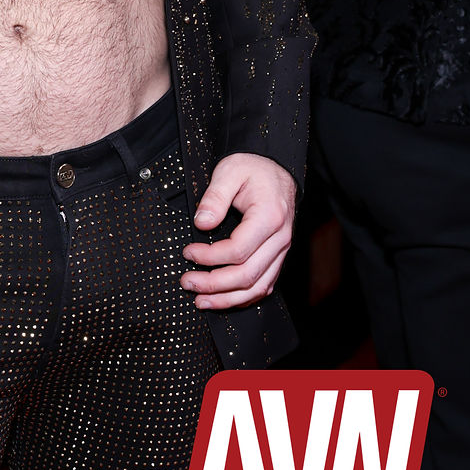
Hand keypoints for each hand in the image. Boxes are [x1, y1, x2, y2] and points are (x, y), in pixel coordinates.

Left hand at [180, 153, 295, 310]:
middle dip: (214, 285)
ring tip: (201, 301)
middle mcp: (280, 238)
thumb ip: (215, 197)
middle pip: (247, 275)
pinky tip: (224, 299)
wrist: (275, 169)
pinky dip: (244, 297)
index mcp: (269, 217)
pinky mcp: (277, 256)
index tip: (188, 252)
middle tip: (187, 282)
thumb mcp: (229, 170)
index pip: (238, 250)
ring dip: (227, 299)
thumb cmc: (253, 168)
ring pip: (258, 287)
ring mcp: (281, 250)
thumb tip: (202, 223)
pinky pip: (264, 284)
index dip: (210, 257)